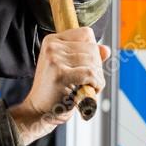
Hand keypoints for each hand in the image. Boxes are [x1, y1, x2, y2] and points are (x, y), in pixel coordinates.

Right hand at [8, 27, 109, 144]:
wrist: (39, 111)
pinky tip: (89, 91)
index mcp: (52, 40)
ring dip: (97, 79)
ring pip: (93, 62)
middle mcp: (52, 46)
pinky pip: (91, 73)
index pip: (86, 34)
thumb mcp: (70, 68)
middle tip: (86, 82)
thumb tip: (106, 49)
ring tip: (85, 88)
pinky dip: (96, 84)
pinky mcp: (60, 74)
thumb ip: (88, 56)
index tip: (85, 66)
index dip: (93, 50)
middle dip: (96, 67)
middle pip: (92, 48)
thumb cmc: (56, 91)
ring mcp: (55, 59)